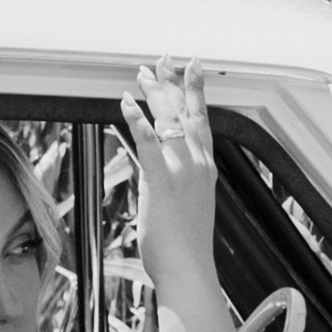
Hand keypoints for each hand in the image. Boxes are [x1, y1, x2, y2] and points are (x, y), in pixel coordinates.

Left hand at [128, 60, 235, 331]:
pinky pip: (148, 142)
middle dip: (175, 82)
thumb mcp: (187, 211)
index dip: (196, 94)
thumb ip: (176, 190)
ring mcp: (181, 170)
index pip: (203, 122)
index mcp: (205, 170)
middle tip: (165, 59)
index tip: (193, 71)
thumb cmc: (186, 250)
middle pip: (187, 112)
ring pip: (169, 118)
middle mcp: (197, 164)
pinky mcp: (162, 180)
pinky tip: (126, 101)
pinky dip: (136, 119)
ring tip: (144, 72)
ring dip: (155, 92)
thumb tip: (162, 185)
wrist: (190, 271)